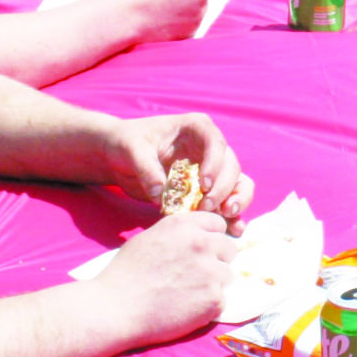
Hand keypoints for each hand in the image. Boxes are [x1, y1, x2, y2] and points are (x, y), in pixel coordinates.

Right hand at [100, 210, 239, 344]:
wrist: (116, 309)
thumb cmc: (125, 275)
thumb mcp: (148, 239)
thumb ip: (177, 235)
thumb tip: (195, 236)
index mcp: (183, 225)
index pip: (218, 224)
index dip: (211, 237)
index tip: (202, 251)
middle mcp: (201, 243)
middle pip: (229, 248)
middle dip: (216, 260)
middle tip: (195, 276)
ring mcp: (210, 271)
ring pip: (226, 275)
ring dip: (213, 284)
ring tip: (186, 294)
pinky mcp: (214, 298)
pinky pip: (221, 300)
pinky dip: (207, 307)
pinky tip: (185, 309)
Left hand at [111, 112, 253, 218]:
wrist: (120, 156)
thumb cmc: (128, 143)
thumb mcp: (133, 150)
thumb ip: (147, 169)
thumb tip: (161, 194)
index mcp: (196, 128)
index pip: (215, 143)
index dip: (215, 164)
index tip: (204, 185)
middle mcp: (210, 147)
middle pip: (231, 166)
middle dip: (224, 188)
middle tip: (205, 207)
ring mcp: (211, 168)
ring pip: (237, 183)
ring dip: (236, 201)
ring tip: (227, 218)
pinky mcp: (207, 188)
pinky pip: (227, 200)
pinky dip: (232, 214)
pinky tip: (234, 228)